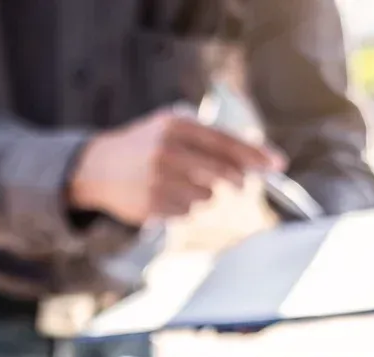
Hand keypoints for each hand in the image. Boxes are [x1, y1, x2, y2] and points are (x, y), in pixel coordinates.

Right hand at [68, 108, 284, 226]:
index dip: (255, 155)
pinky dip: (185, 209)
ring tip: (184, 187)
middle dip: (238, 182)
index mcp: (176, 126)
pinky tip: (168, 198)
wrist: (96, 167)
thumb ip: (207, 138)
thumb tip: (253, 159)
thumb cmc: (144, 145)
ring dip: (205, 196)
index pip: (226, 142)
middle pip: (223, 174)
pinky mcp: (150, 205)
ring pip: (207, 198)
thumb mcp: (170, 127)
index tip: (278, 165)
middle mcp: (167, 151)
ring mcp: (158, 180)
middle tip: (241, 186)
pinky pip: (187, 213)